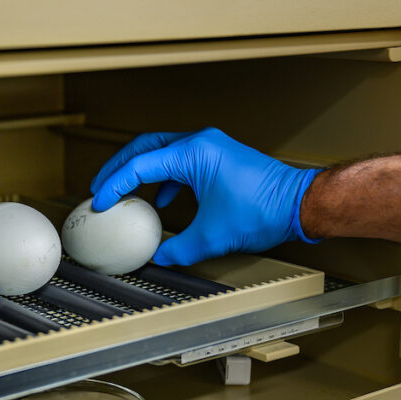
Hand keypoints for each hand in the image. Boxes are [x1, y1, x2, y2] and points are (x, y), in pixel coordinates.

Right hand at [89, 128, 319, 265]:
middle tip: (99, 187)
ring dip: (139, 171)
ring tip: (122, 192)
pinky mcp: (217, 157)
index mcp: (193, 152)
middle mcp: (200, 142)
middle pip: (143, 147)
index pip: (140, 165)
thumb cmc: (264, 210)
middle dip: (118, 167)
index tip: (101, 202)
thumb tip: (159, 257)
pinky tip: (161, 200)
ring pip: (160, 151)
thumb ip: (178, 248)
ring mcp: (210, 147)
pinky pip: (179, 161)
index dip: (114, 185)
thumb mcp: (213, 236)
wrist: (300, 203)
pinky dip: (163, 177)